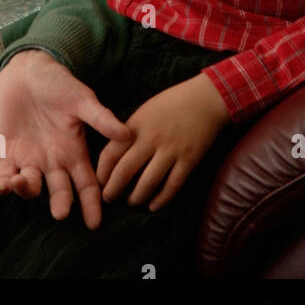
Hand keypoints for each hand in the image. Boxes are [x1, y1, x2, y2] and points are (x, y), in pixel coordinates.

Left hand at [0, 50, 130, 230]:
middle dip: (60, 203)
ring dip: (27, 190)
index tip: (95, 223)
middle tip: (60, 212)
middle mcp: (53, 160)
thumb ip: (101, 119)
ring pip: (31, 185)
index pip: (87, 184)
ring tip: (22, 183)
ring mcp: (30, 158)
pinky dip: (3, 185)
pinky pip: (5, 174)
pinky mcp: (8, 151)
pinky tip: (3, 187)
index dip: (91, 204)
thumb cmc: (58, 83)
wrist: (27, 70)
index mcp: (74, 151)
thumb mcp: (82, 100)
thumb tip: (127, 135)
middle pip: (60, 190)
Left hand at [97, 72, 230, 211]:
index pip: (111, 152)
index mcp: (136, 125)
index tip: (99, 181)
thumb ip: (130, 131)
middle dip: (113, 189)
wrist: (205, 99)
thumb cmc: (172, 103)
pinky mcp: (189, 160)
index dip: (102, 171)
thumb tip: (115, 154)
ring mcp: (171, 150)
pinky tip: (154, 205)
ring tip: (131, 202)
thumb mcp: (145, 111)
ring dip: (136, 197)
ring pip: (148, 182)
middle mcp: (151, 139)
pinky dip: (161, 199)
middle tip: (108, 198)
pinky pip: (172, 185)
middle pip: (125, 171)